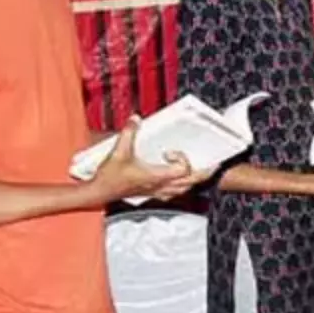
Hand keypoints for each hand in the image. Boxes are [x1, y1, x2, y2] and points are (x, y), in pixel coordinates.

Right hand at [92, 121, 206, 201]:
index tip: (170, 151)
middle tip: (213, 164)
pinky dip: (182, 186)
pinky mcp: (153, 193)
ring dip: (194, 180)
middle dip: (204, 173)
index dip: (182, 159)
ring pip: (184, 189)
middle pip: (191, 182)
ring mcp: (158, 192)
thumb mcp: (118, 151)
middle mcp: (160, 186)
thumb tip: (136, 119)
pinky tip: (180, 179)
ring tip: (201, 170)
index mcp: (156, 176)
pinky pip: (175, 192)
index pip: (183, 170)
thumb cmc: (110, 177)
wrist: (100, 192)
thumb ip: (128, 133)